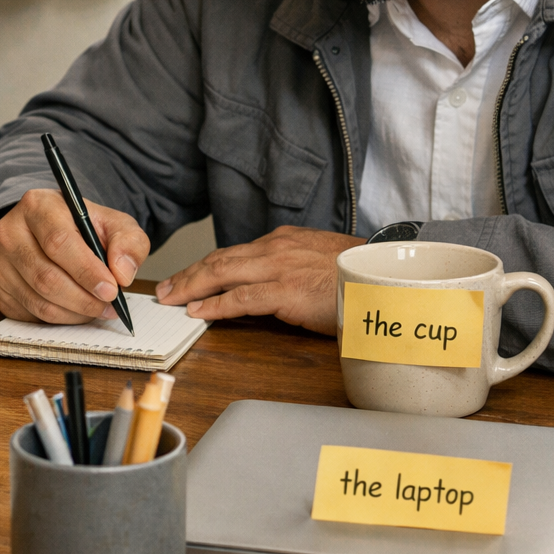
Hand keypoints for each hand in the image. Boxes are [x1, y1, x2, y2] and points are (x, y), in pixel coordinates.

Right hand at [0, 188, 148, 324]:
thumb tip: (122, 273)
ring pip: (38, 300)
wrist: (51, 230)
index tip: (111, 290)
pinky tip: (75, 310)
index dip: (86, 271)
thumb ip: (128, 242)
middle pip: (45, 276)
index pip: (58, 242)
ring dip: (74, 313)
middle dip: (83, 299)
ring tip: (97, 309)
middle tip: (108, 306)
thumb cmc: (82, 227)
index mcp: (37, 206)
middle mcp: (9, 231)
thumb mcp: (113, 223)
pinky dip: (58, 319)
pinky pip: (29, 314)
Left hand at [155, 225, 363, 333]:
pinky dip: (216, 305)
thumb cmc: (359, 275)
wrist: (386, 277)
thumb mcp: (319, 261)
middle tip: (166, 290)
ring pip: (223, 275)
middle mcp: (276, 249)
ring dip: (192, 289)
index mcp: (283, 241)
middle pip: (220, 260)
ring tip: (173, 301)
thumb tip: (269, 285)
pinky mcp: (287, 291)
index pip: (233, 253)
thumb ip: (291, 267)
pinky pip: (242, 298)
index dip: (206, 267)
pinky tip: (199, 312)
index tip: (188, 278)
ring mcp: (280, 268)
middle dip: (189, 275)